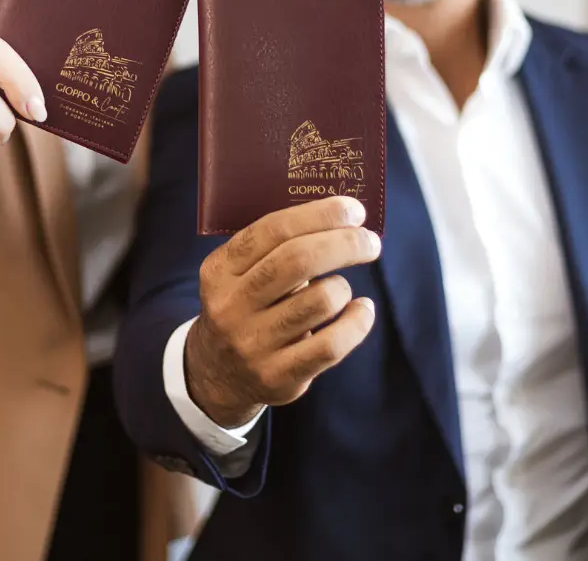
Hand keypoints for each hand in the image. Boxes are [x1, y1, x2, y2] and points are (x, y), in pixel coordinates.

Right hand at [183, 196, 380, 428]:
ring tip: (341, 288)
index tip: (354, 210)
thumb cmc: (245, 306)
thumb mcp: (239, 273)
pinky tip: (361, 311)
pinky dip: (357, 322)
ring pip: (320, 300)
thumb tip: (341, 215)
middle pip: (300, 260)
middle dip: (345, 243)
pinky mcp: (278, 377)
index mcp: (220, 270)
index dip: (320, 215)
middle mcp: (231, 306)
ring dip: (342, 287)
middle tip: (370, 242)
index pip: (274, 230)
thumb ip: (275, 246)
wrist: (217, 373)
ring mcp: (253, 344)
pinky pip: (332, 344)